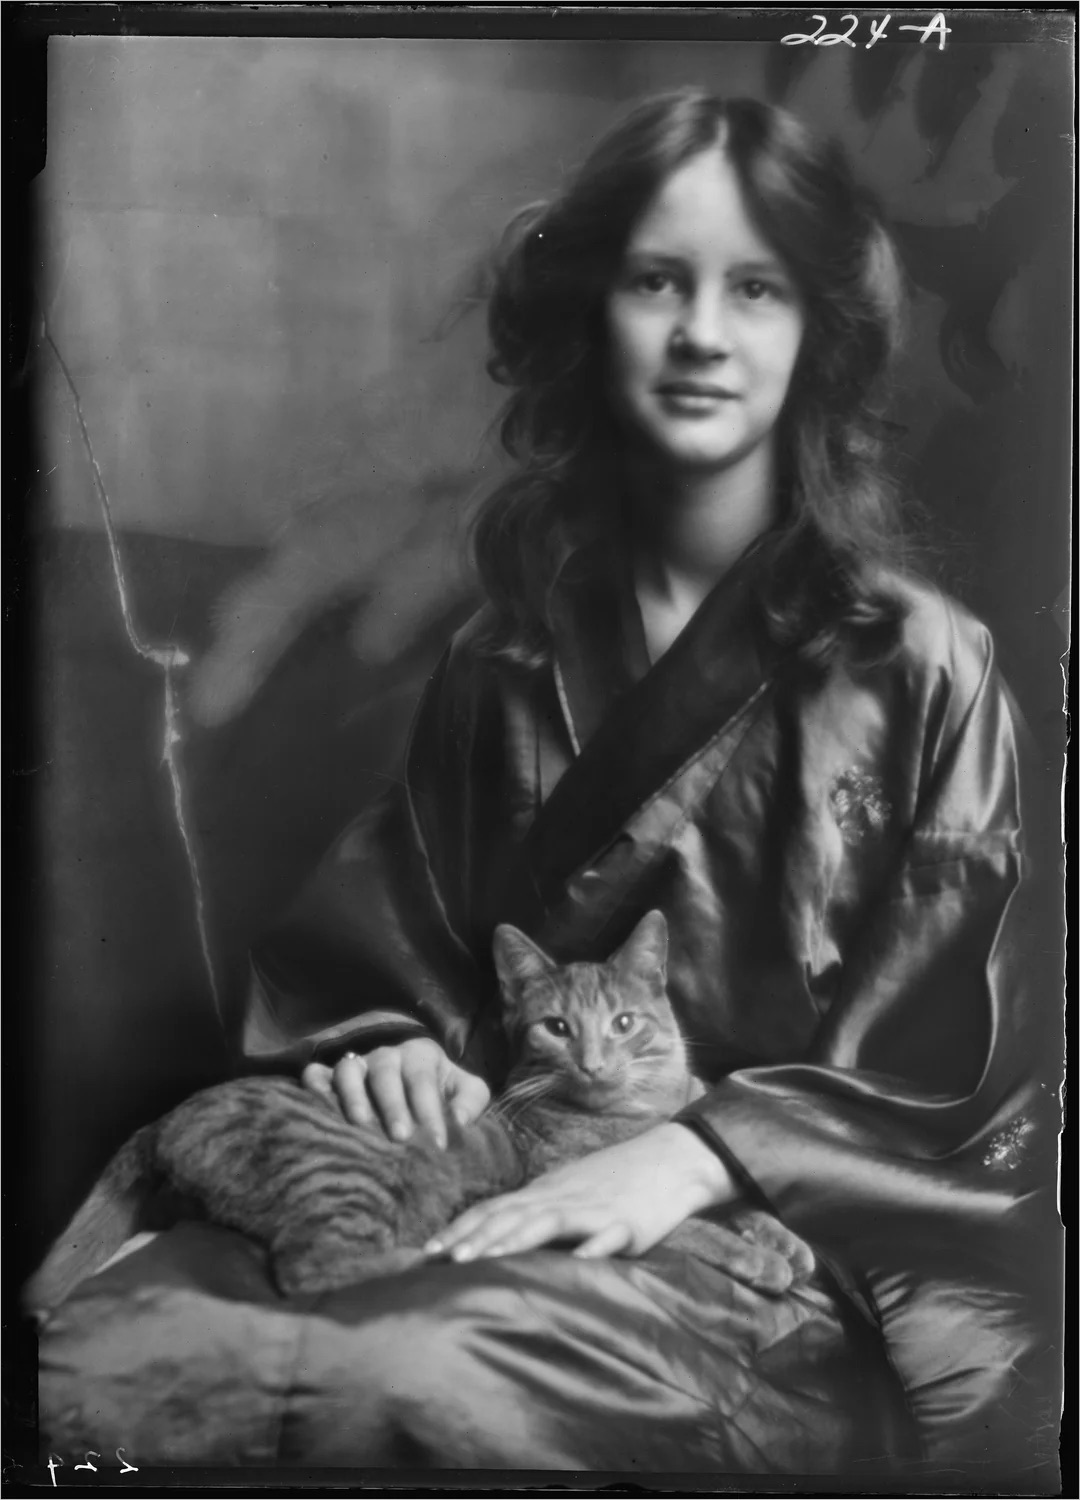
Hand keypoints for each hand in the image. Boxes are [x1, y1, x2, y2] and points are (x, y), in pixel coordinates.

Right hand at [302, 1038, 489, 1148]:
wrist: (410, 1070)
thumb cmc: (440, 1088)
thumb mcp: (463, 1088)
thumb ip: (470, 1100)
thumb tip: (459, 1121)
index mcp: (420, 1055)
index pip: (424, 1080)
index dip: (431, 1110)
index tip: (439, 1143)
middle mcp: (386, 1056)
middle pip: (386, 1074)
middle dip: (393, 1105)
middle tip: (401, 1137)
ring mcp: (356, 1064)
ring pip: (349, 1071)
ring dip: (353, 1096)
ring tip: (359, 1125)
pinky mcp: (331, 1076)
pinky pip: (316, 1073)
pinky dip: (314, 1085)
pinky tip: (316, 1103)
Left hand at [427, 1123, 734, 1260]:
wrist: (671, 1159)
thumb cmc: (617, 1180)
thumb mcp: (571, 1192)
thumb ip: (539, 1212)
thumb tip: (501, 1236)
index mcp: (546, 1192)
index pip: (494, 1209)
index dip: (461, 1229)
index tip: (428, 1252)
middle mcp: (561, 1197)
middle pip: (509, 1215)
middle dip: (473, 1238)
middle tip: (439, 1261)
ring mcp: (592, 1209)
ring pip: (544, 1223)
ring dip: (509, 1242)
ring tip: (480, 1261)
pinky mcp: (626, 1223)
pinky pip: (604, 1237)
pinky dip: (588, 1249)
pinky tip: (574, 1263)